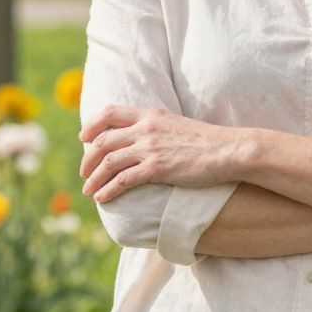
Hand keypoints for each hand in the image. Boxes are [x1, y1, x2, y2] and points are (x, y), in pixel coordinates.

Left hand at [80, 105, 248, 202]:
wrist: (228, 150)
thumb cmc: (206, 141)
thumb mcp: (176, 124)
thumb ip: (155, 127)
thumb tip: (140, 138)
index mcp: (151, 114)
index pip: (110, 113)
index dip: (91, 125)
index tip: (83, 138)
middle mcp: (146, 128)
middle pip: (103, 140)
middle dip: (88, 159)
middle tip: (84, 172)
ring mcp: (151, 148)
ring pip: (108, 162)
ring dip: (93, 178)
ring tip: (89, 190)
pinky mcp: (157, 168)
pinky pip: (122, 180)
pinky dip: (108, 190)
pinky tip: (102, 198)